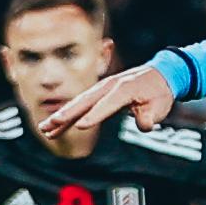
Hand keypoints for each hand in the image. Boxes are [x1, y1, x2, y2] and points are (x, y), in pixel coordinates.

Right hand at [40, 65, 173, 137]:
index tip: (81, 125)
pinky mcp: (98, 96)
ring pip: (78, 104)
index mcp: (124, 88)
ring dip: (61, 116)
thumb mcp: (160, 106)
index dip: (95, 115)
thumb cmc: (159, 92)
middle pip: (85, 101)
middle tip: (52, 124)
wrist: (158, 76)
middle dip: (68, 114)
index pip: (108, 104)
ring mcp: (101, 90)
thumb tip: (145, 124)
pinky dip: (67, 116)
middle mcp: (109, 86)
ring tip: (45, 128)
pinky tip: (54, 128)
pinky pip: (80, 107)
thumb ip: (150, 116)